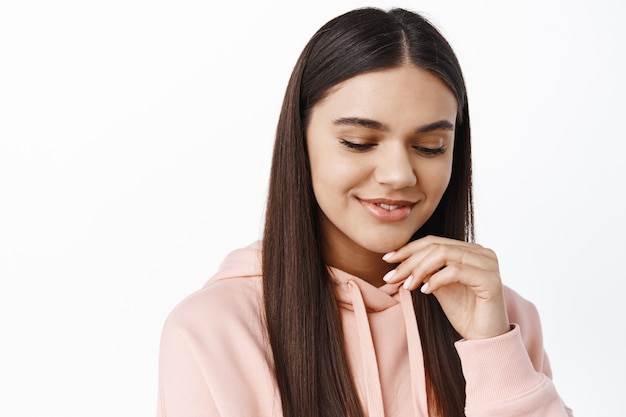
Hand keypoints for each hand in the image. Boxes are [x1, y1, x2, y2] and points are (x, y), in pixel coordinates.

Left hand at [382, 235, 509, 339]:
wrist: (484, 339)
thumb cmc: (464, 312)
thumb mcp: (438, 286)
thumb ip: (426, 270)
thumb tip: (399, 261)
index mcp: (470, 250)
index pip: (434, 242)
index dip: (408, 249)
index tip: (387, 260)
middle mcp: (481, 252)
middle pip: (436, 246)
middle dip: (409, 261)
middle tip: (391, 277)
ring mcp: (488, 264)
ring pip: (444, 254)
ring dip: (420, 269)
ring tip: (407, 285)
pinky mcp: (491, 280)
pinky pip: (456, 271)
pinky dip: (436, 279)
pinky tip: (425, 291)